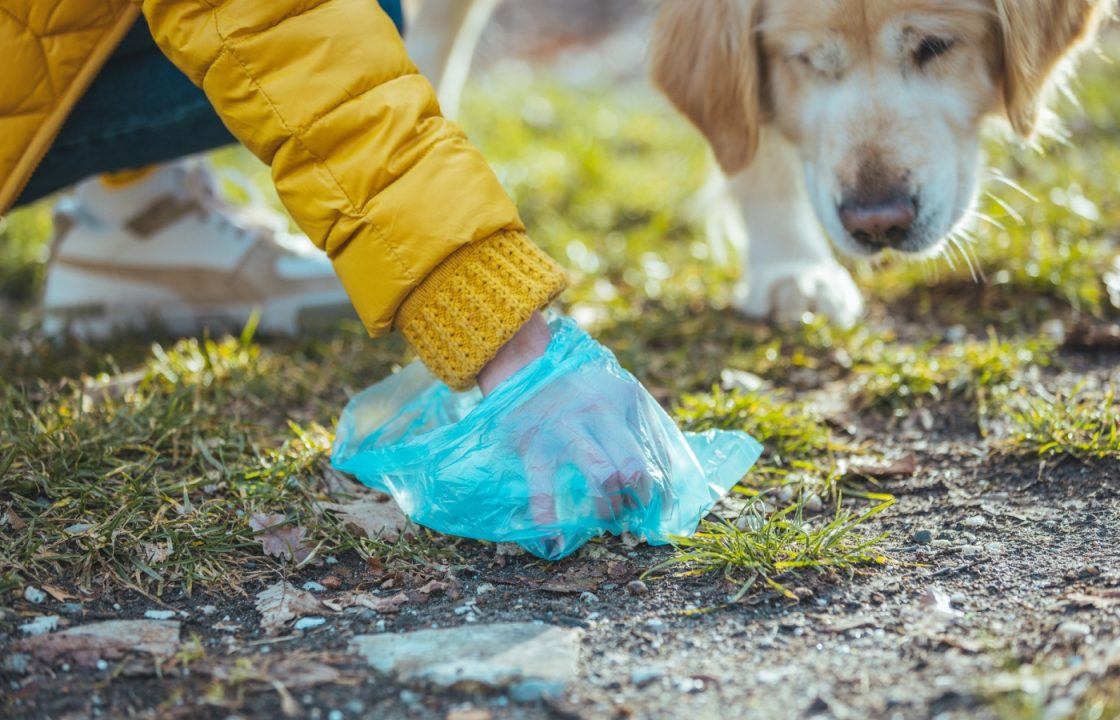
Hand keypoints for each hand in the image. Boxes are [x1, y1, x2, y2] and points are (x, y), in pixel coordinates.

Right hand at [483, 317, 665, 556]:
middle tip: (630, 508)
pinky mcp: (533, 447)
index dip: (658, 490)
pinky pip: (542, 490)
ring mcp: (564, 428)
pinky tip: (553, 542)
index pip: (655, 454)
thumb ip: (647, 431)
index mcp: (625, 398)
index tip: (654, 506)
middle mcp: (597, 410)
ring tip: (607, 517)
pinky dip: (547, 520)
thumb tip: (668, 489)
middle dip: (636, 499)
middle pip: (632, 468)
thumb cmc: (585, 393)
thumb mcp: (621, 397)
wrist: (526, 370)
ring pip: (601, 477)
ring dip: (608, 508)